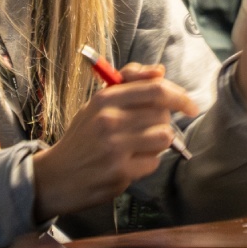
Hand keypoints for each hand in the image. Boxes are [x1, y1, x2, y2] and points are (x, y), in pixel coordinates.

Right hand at [32, 63, 196, 219]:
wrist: (56, 176)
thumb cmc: (82, 138)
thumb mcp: (97, 104)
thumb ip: (129, 84)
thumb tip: (160, 71)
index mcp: (105, 99)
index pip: (156, 90)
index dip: (180, 96)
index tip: (189, 105)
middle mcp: (110, 120)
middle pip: (163, 115)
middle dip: (164, 122)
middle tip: (150, 129)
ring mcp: (115, 148)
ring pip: (163, 138)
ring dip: (158, 142)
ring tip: (140, 146)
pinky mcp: (121, 172)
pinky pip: (154, 162)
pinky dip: (147, 163)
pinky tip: (130, 163)